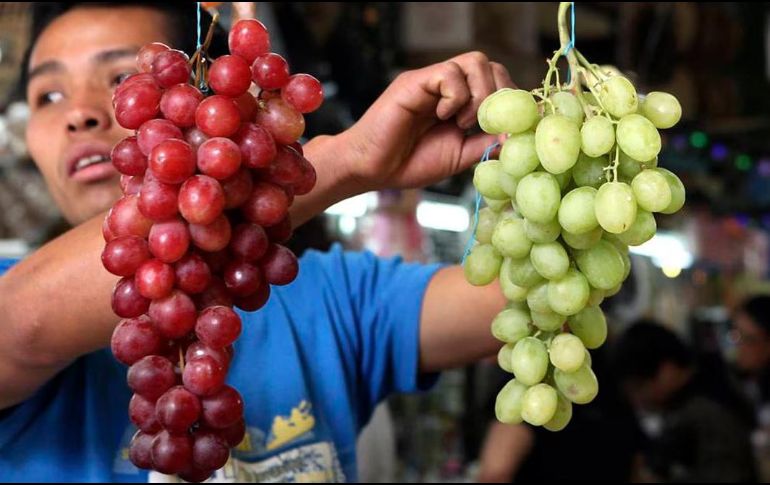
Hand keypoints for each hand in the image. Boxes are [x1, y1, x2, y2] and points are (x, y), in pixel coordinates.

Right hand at [337, 51, 513, 191]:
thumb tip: (517, 133)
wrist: (373, 169)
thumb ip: (486, 142)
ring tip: (463, 123)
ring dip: (478, 95)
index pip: (496, 80)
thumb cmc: (409, 163)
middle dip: (498, 94)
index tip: (510, 124)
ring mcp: (431, 81)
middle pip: (489, 65)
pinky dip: (455, 97)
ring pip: (474, 62)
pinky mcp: (415, 82)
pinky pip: (449, 73)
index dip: (509, 98)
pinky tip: (443, 117)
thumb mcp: (460, 156)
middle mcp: (447, 86)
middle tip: (485, 124)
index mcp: (460, 102)